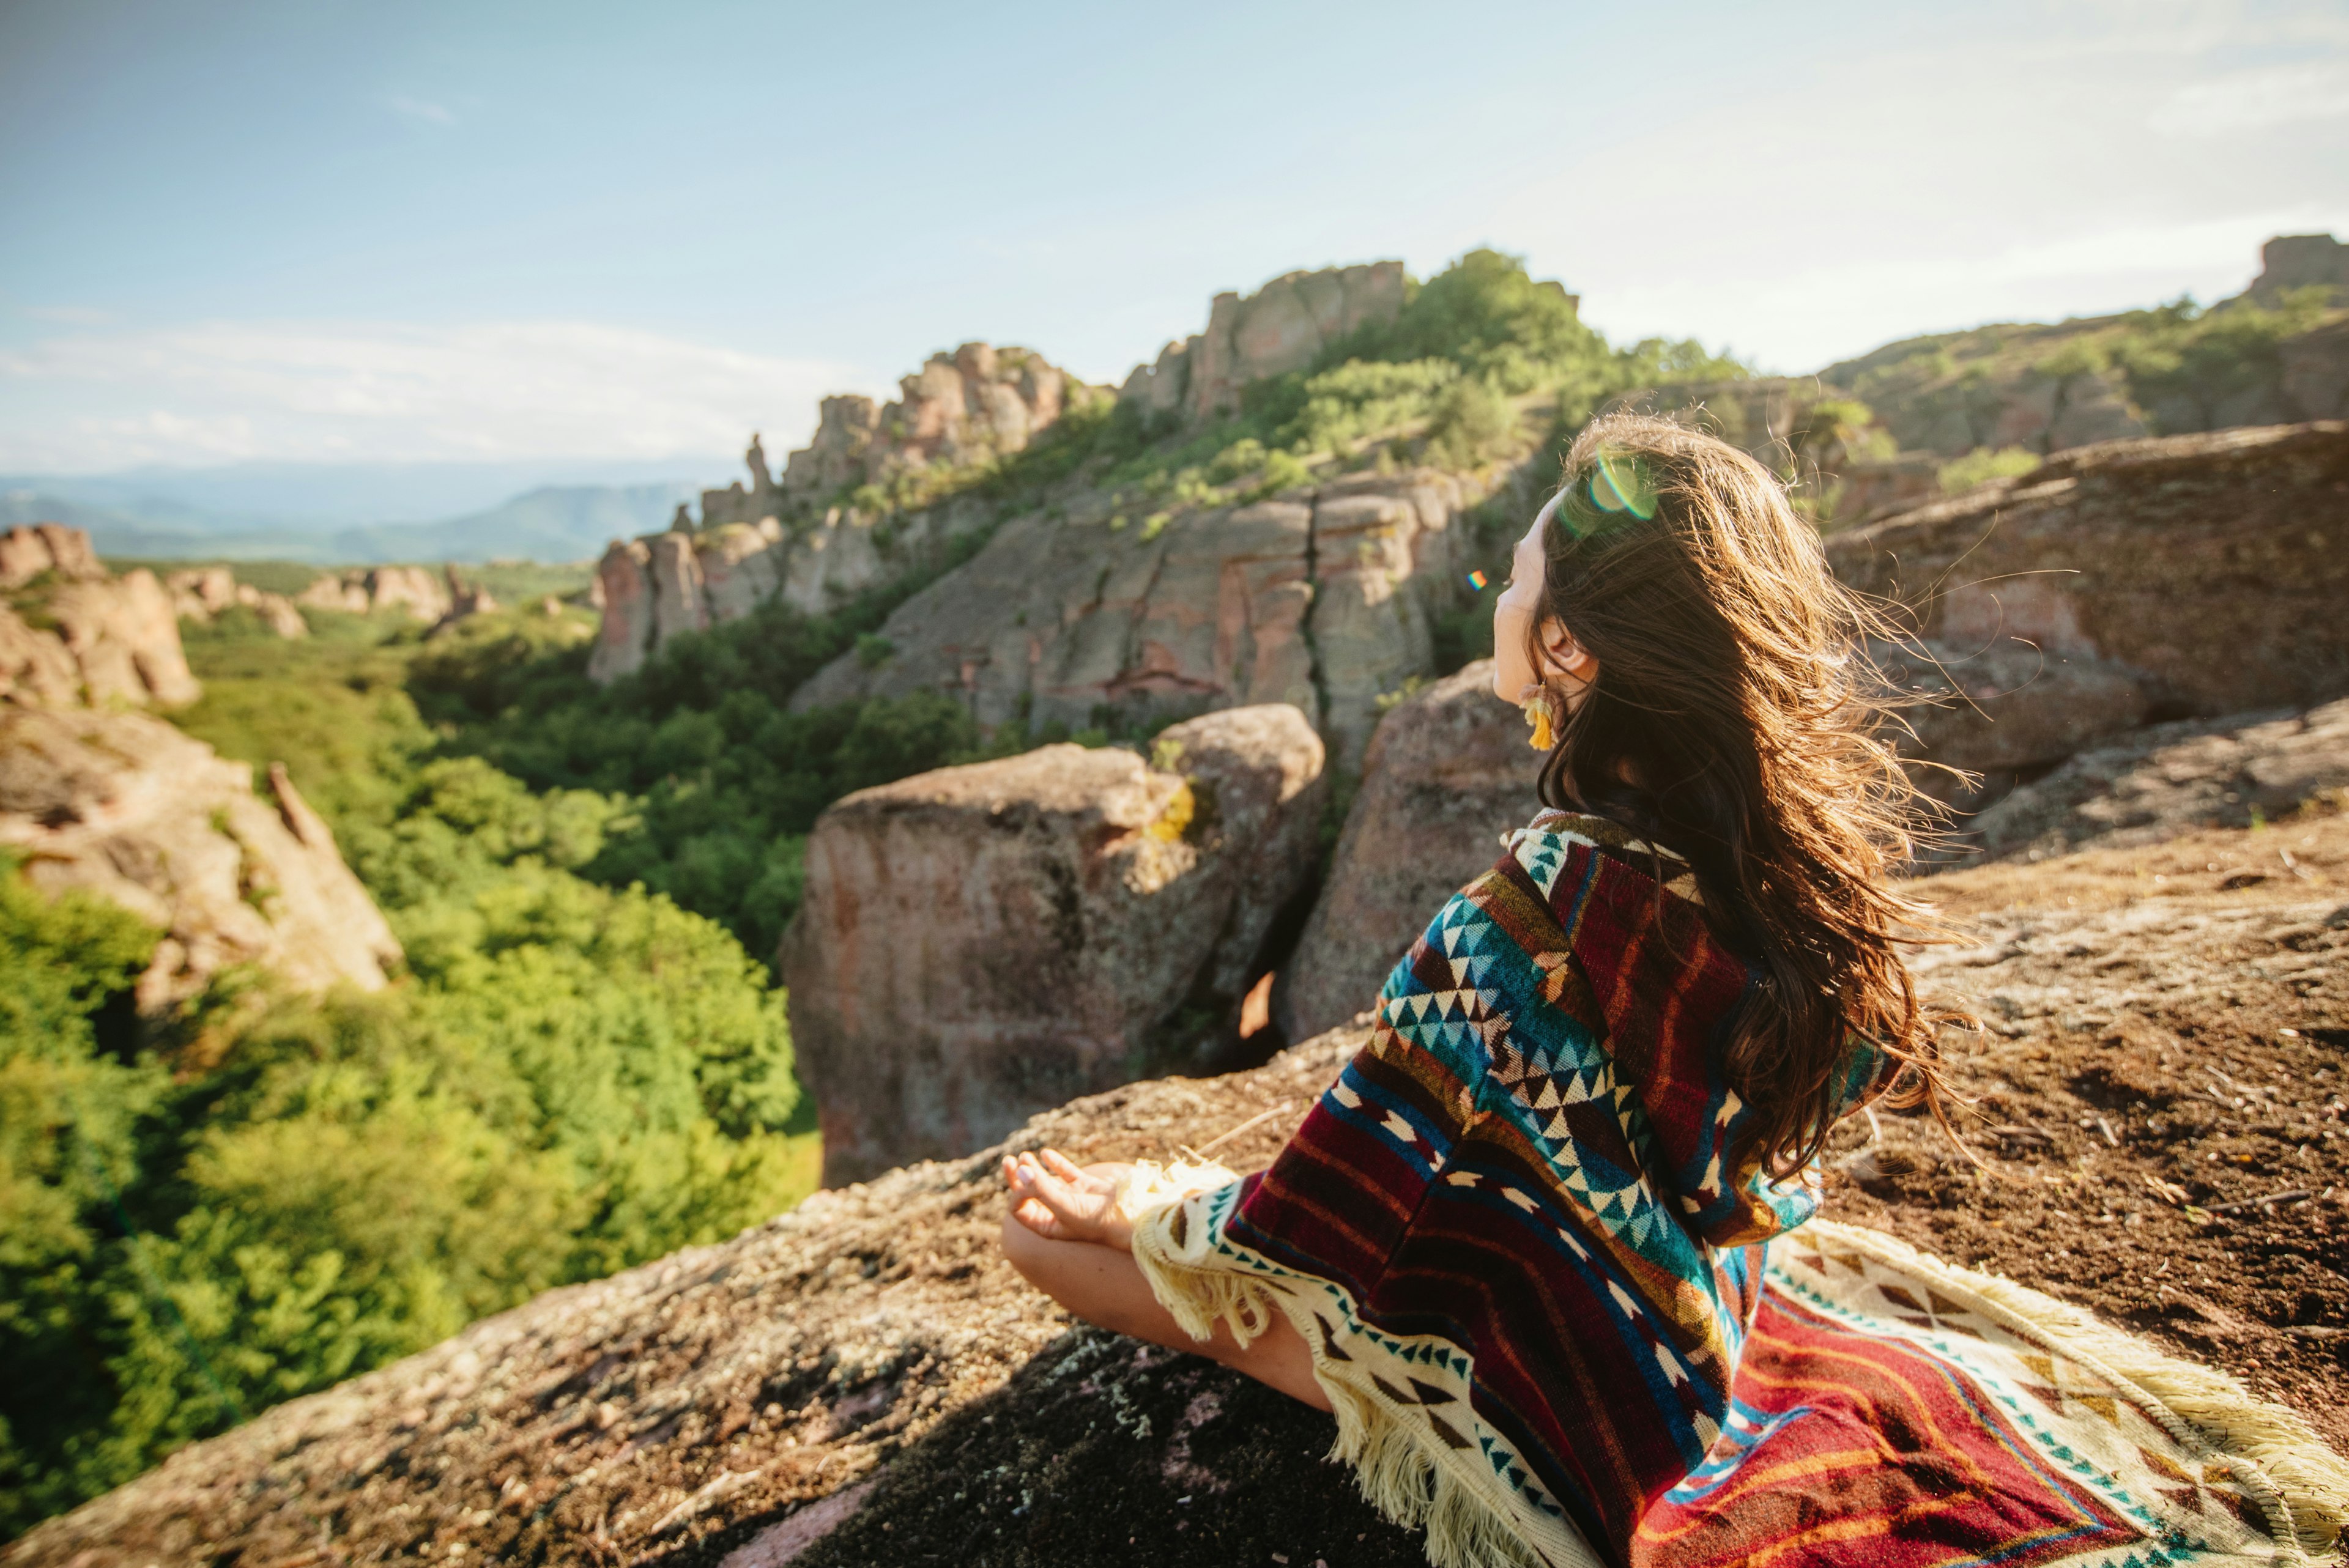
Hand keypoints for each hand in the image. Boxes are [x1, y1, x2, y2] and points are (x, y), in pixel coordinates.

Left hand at [1001, 1149, 1135, 1250]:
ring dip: (1034, 1169)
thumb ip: (1040, 1188)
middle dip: (1019, 1177)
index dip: (1018, 1191)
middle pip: (1030, 1194)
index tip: (1024, 1180)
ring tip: (1024, 1155)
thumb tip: (1019, 1168)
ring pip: (1047, 1182)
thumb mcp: (1063, 1206)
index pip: (1021, 1208)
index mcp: (1047, 1227)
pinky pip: (1066, 1174)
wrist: (1128, 1216)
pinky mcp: (1085, 1187)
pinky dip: (1056, 1163)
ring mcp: (1071, 1199)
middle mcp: (1057, 1214)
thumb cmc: (1094, 1219)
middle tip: (1009, 1160)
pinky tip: (1046, 1154)